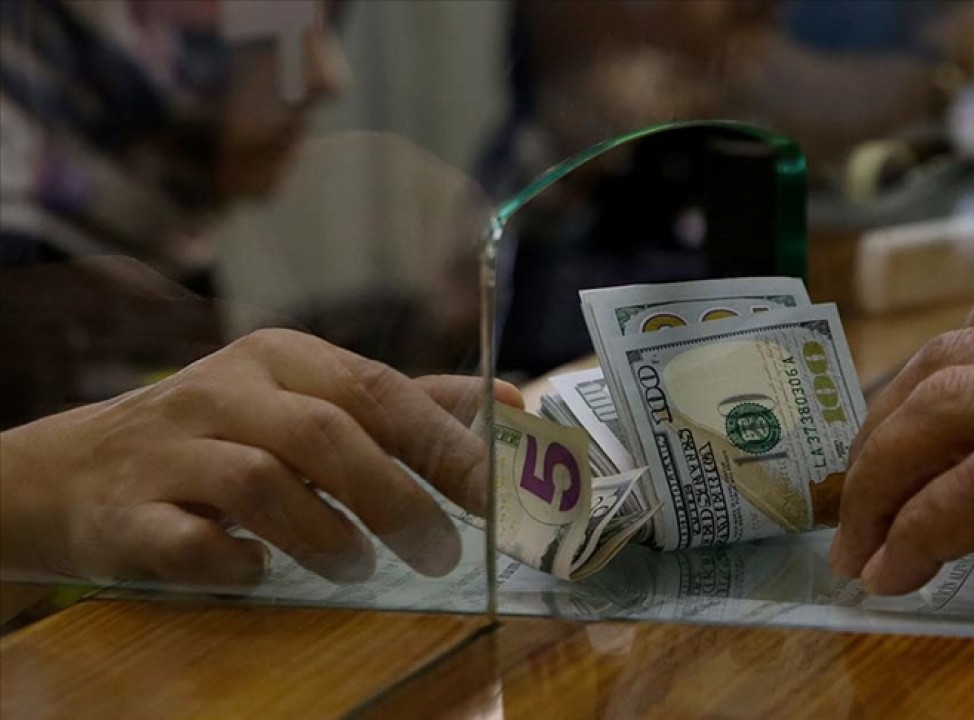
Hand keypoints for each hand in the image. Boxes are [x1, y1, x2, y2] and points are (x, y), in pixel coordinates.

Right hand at [0, 329, 522, 587]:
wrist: (75, 469)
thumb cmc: (222, 435)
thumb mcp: (311, 400)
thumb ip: (410, 404)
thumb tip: (511, 401)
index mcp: (284, 358)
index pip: (378, 390)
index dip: (444, 444)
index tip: (496, 496)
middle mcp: (225, 390)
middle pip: (327, 435)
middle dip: (397, 499)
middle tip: (440, 553)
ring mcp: (170, 450)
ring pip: (263, 483)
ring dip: (328, 536)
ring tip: (359, 566)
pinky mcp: (127, 513)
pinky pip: (188, 542)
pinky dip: (235, 564)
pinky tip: (259, 570)